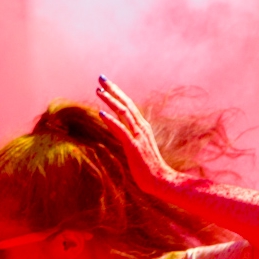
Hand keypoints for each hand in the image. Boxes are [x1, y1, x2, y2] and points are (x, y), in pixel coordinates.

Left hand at [95, 75, 181, 194]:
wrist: (160, 180)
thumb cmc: (148, 167)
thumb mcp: (137, 148)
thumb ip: (129, 137)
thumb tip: (118, 132)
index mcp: (142, 127)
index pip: (128, 105)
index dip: (117, 93)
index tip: (105, 84)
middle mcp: (141, 128)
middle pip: (126, 104)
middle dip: (113, 90)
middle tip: (101, 77)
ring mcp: (138, 136)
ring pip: (124, 113)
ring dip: (111, 101)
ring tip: (98, 91)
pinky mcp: (134, 146)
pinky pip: (121, 130)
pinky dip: (111, 121)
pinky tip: (101, 113)